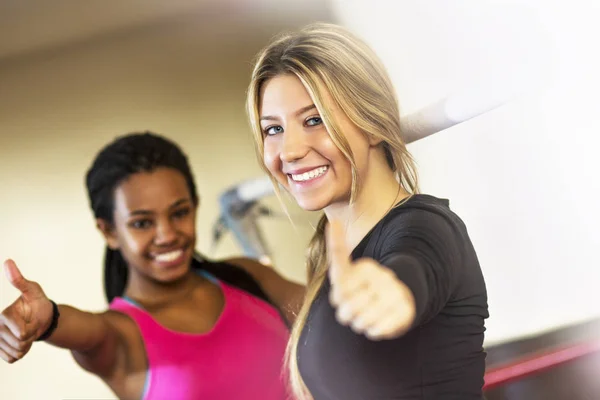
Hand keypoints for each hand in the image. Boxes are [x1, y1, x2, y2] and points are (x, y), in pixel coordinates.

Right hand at [0, 259, 52, 362]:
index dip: (30, 329)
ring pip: (17, 352)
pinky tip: (22, 343)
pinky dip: (21, 353)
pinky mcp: (1, 351)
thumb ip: (19, 280)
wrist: (42, 318)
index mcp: (3, 316)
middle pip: (20, 343)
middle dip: (30, 337)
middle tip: (31, 326)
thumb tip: (7, 261)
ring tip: (27, 334)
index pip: (21, 332)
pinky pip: (12, 359)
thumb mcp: (32, 290)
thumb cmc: (37, 301)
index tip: (30, 320)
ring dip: (27, 345)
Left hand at [327, 220, 415, 339]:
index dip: (338, 297)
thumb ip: (337, 248)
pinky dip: (373, 331)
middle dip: (346, 314)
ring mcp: (396, 295)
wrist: (400, 295)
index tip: (342, 295)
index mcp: (367, 267)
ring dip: (360, 323)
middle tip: (354, 309)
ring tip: (366, 314)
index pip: (339, 290)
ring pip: (360, 322)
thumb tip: (333, 221)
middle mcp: (384, 279)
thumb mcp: (348, 266)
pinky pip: (376, 331)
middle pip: (346, 310)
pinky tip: (378, 322)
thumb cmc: (363, 283)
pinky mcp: (405, 313)